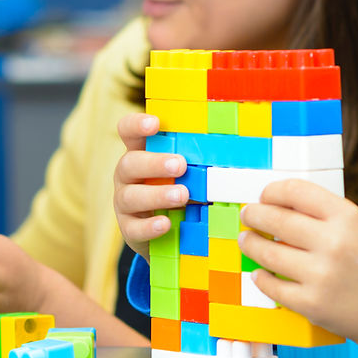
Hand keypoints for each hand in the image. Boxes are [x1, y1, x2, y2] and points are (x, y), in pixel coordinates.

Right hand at [112, 112, 189, 256]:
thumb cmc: (177, 191)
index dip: (136, 125)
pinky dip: (150, 226)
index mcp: (140, 154)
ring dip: (157, 195)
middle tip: (181, 165)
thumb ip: (198, 163)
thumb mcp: (186, 174)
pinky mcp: (128, 228)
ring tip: (182, 195)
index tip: (154, 124)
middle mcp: (127, 176)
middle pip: (129, 163)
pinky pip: (134, 227)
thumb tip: (233, 154)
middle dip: (155, 163)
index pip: (128, 132)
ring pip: (130, 196)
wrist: (164, 233)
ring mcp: (124, 202)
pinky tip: (165, 224)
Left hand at [238, 180, 357, 357]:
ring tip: (246, 241)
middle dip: (254, 215)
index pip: (296, 191)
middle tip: (247, 215)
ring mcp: (321, 275)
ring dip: (251, 245)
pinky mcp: (311, 304)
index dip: (272, 191)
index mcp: (347, 217)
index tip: (264, 196)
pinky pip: (273, 286)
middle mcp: (333, 243)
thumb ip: (326, 217)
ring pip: (268, 254)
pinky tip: (259, 273)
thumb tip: (279, 207)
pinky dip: (261, 278)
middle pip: (275, 220)